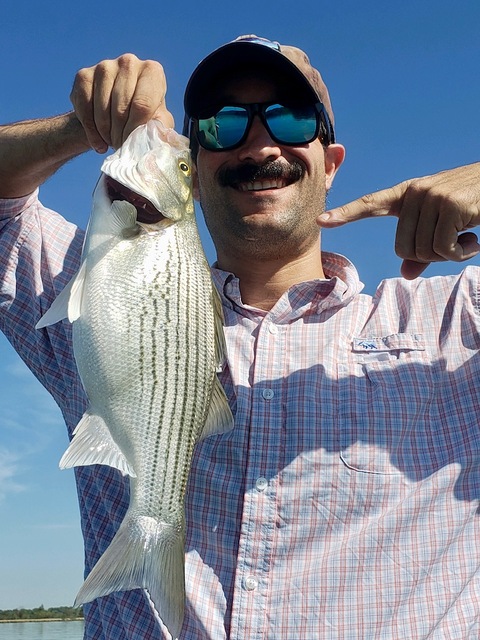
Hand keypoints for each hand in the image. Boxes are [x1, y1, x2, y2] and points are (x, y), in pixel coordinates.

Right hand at [70, 54, 174, 152]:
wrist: (113, 114)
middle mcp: (129, 62)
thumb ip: (161, 127)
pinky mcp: (84, 75)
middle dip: (120, 134)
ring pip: (102, 109)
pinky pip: (84, 107)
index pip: (142, 105)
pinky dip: (90, 129)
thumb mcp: (156, 123)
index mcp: (152, 71)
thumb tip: (162, 137)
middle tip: (121, 145)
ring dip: (105, 133)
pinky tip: (98, 141)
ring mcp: (105, 66)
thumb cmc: (141, 118)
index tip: (132, 144)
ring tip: (111, 142)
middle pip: (121, 108)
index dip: (135, 130)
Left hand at [319, 163, 479, 278]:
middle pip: (402, 248)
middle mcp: (415, 193)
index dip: (345, 213)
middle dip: (427, 256)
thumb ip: (422, 250)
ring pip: (422, 251)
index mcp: (407, 194)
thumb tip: (405, 275)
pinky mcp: (450, 206)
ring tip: (465, 238)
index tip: (320, 220)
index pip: (370, 203)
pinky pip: (442, 249)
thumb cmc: (471, 207)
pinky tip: (473, 241)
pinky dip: (459, 254)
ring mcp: (432, 197)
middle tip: (451, 244)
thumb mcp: (442, 226)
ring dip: (447, 255)